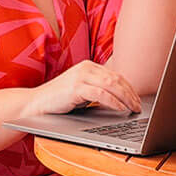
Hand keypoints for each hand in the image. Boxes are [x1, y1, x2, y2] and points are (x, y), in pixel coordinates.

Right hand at [19, 62, 141, 119]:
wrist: (36, 104)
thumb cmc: (59, 100)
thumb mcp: (81, 92)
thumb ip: (97, 90)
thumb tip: (120, 99)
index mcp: (88, 66)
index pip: (115, 76)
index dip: (129, 88)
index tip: (137, 100)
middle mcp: (86, 68)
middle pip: (116, 79)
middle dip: (131, 94)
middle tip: (139, 106)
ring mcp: (80, 76)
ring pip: (111, 85)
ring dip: (126, 98)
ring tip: (133, 108)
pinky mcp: (76, 87)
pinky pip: (101, 94)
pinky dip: (114, 102)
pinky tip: (121, 109)